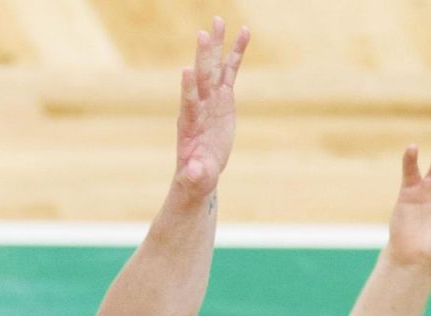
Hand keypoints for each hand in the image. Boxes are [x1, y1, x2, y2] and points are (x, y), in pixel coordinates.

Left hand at [173, 17, 248, 197]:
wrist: (200, 168)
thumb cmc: (195, 176)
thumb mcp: (195, 178)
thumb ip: (195, 174)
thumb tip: (194, 173)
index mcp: (190, 124)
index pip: (189, 103)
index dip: (188, 89)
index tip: (187, 71)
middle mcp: (199, 105)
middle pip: (201, 77)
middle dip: (203, 56)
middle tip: (204, 33)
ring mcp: (211, 98)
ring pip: (215, 67)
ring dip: (218, 45)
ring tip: (220, 20)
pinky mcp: (223, 97)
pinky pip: (230, 71)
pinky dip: (236, 53)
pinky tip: (244, 33)